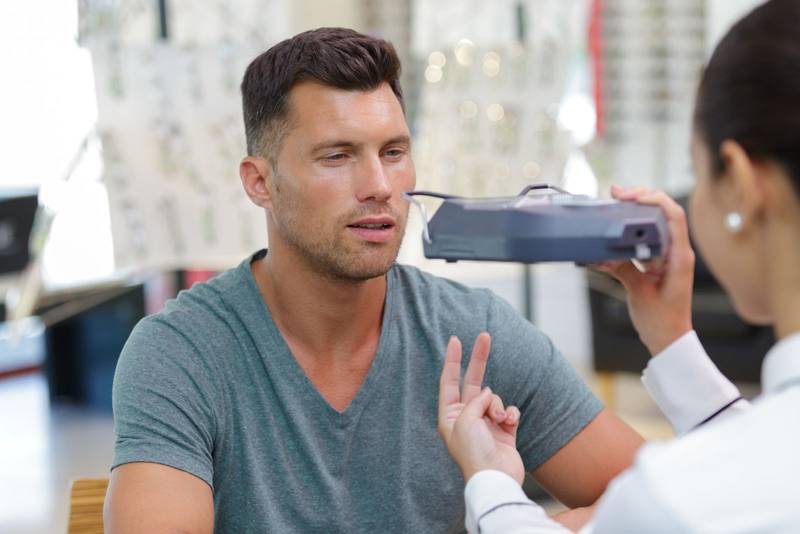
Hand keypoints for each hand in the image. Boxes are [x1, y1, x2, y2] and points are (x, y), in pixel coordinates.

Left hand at [437, 333, 524, 483]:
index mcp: (449, 416)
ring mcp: (486, 423)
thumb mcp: (465, 420)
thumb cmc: (473, 452)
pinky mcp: (504, 430)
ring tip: (497, 422)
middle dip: (479, 360)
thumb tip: (488, 393)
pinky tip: (509, 424)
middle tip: (484, 335)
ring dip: (497, 405)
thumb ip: (475, 401)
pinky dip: (510, 414)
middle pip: (473, 381)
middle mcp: (466, 417)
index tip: (455, 339)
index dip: (452, 360)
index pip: (449, 381)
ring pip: (494, 398)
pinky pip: (509, 410)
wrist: (495, 478)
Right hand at [593, 186, 694, 354]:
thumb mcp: (639, 293)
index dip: (654, 199)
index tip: (630, 196)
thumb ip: (622, 268)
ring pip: (653, 224)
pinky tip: (613, 232)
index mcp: (680, 257)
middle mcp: (677, 252)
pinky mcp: (657, 264)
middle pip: (664, 212)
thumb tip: (602, 253)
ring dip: (634, 213)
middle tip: (616, 194)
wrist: (669, 341)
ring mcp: (668, 257)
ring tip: (613, 205)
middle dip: (641, 198)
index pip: (674, 215)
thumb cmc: (662, 322)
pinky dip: (628, 233)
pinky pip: (644, 240)